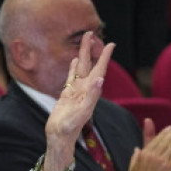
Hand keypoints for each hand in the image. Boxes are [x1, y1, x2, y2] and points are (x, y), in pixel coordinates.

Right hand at [44, 32, 114, 170]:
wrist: (59, 137)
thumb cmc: (69, 128)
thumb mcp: (82, 112)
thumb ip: (91, 95)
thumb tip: (100, 79)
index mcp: (90, 91)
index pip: (99, 70)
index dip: (104, 57)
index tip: (111, 44)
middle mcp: (84, 89)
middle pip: (88, 64)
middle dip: (90, 49)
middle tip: (90, 33)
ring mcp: (75, 91)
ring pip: (79, 68)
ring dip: (82, 55)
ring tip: (84, 41)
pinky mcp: (67, 95)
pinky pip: (71, 77)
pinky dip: (72, 67)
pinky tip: (73, 61)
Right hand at [129, 121, 170, 170]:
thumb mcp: (132, 165)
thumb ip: (135, 156)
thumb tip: (137, 148)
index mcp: (144, 153)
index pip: (156, 139)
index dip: (164, 133)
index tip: (170, 128)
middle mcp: (153, 155)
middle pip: (166, 140)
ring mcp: (162, 161)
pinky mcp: (169, 168)